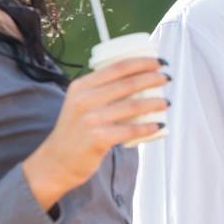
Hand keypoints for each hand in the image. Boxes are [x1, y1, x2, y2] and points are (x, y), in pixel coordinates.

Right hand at [22, 57, 168, 208]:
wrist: (56, 161)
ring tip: (166, 102)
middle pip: (128, 83)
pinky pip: (131, 130)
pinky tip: (159, 125)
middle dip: (153, 78)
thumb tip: (137, 79)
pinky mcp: (98, 138)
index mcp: (82, 85)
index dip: (142, 62)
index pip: (117, 67)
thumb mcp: (80, 103)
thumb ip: (99, 90)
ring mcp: (91, 119)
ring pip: (133, 106)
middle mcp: (84, 99)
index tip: (158, 62)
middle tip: (167, 78)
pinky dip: (148, 127)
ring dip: (155, 102)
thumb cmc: (75, 130)